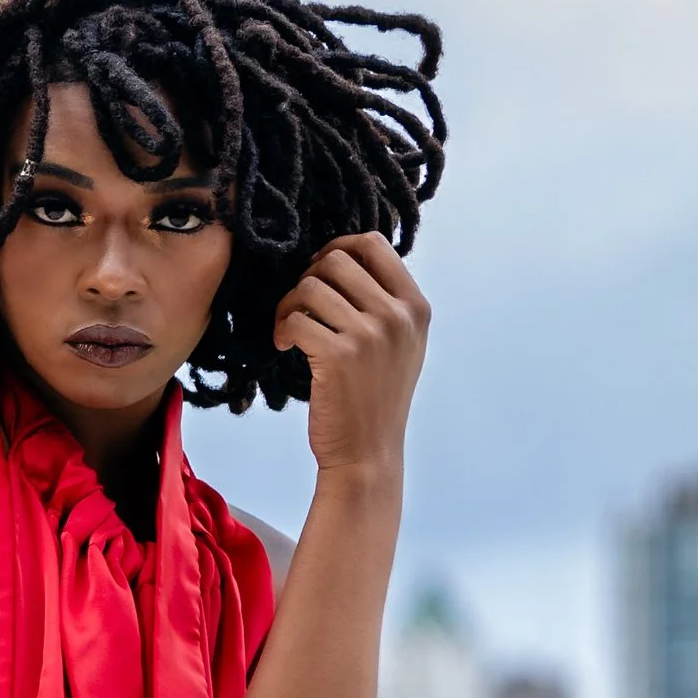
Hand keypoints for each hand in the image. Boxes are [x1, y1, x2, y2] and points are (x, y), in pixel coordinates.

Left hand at [270, 233, 429, 480]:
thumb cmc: (375, 399)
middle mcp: (398, 315)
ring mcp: (371, 334)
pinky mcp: (338, 356)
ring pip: (312, 286)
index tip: (319, 274)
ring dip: (289, 304)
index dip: (337, 248)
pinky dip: (282, 329)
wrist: (368, 453)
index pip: (374, 243)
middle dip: (308, 278)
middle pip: (337, 259)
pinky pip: (296, 319)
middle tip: (300, 307)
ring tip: (290, 331)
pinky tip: (285, 347)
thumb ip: (385, 302)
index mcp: (415, 306)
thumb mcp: (400, 345)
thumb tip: (347, 259)